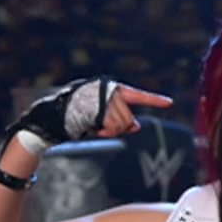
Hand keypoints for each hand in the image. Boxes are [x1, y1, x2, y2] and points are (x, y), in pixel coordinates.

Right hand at [8, 78, 174, 157]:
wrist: (52, 117)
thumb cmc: (74, 118)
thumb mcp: (100, 119)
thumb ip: (120, 120)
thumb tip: (138, 126)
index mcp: (110, 89)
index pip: (136, 95)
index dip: (154, 99)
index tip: (170, 103)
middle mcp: (109, 91)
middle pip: (129, 118)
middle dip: (119, 128)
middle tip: (100, 130)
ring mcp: (105, 98)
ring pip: (123, 124)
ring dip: (110, 131)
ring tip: (94, 128)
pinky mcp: (100, 107)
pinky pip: (113, 126)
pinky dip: (105, 133)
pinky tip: (94, 130)